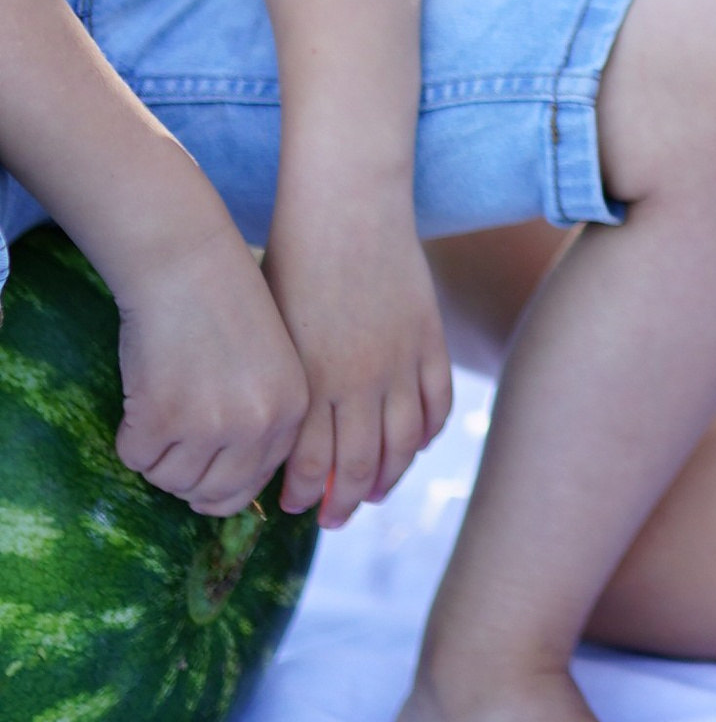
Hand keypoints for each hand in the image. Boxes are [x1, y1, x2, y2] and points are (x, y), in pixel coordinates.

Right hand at [113, 223, 308, 518]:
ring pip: (170, 479)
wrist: (187, 260)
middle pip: (212, 495)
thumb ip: (260, 420)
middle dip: (185, 480)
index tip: (200, 477)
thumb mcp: (268, 365)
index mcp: (291, 412)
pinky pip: (135, 456)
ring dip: (156, 456)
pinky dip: (129, 436)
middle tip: (169, 450)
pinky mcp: (162, 415)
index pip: (253, 484)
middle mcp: (258, 425)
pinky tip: (139, 399)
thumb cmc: (222, 305)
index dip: (220, 485)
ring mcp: (211, 424)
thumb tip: (220, 489)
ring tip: (157, 412)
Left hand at [265, 200, 452, 527]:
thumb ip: (283, 380)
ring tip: (375, 493)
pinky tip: (414, 446)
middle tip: (334, 517)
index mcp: (309, 380)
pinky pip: (437, 406)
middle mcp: (356, 381)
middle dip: (343, 502)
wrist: (346, 205)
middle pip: (358, 466)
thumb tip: (279, 429)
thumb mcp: (273, 326)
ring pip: (402, 446)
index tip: (293, 504)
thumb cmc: (292, 258)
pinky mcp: (429, 341)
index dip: (301, 492)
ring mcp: (400, 363)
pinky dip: (427, 435)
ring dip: (388, 479)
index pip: (308, 463)